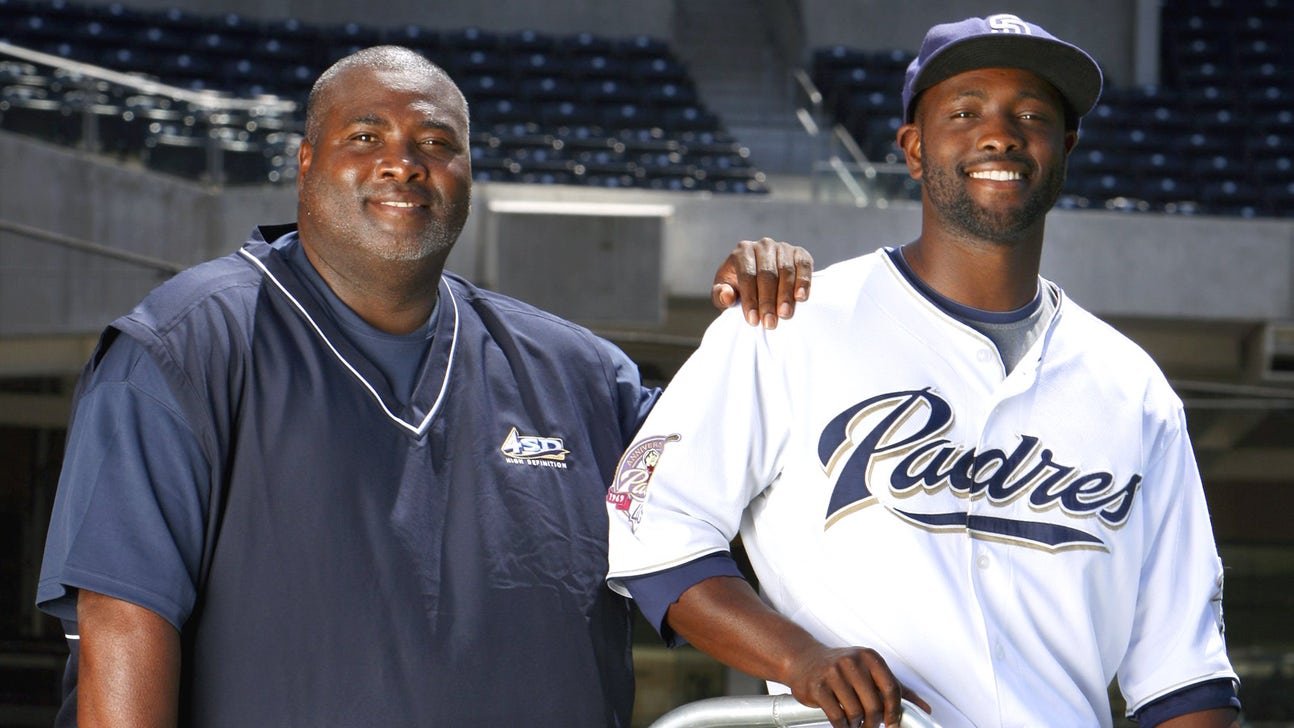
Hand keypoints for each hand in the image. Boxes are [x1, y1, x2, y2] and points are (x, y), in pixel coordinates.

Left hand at [711, 237, 812, 327]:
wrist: (759, 279)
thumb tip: (727, 295)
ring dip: (786, 295)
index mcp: (742, 252)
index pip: (747, 276)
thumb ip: (721, 295)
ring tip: (784, 315)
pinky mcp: (800, 253)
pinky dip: (804, 281)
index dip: (750, 299)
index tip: (753, 320)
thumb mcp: (723, 294)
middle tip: (770, 323)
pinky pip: (803, 265)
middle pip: (767, 274)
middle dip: (768, 301)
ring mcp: (783, 247)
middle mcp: (763, 245)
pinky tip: (801, 297)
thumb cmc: (738, 288)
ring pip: (785, 271)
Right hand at [783, 644, 930, 727]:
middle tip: (871, 727)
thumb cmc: (841, 667)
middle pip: (874, 705)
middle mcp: (852, 661)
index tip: (893, 724)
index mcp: (869, 657)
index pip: (891, 688)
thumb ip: (898, 689)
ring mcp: (833, 673)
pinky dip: (843, 727)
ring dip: (857, 725)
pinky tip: (843, 724)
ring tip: (854, 723)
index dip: (894, 712)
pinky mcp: (817, 686)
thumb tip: (925, 709)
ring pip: (856, 713)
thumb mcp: (870, 671)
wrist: (803, 659)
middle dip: (874, 723)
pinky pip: (837, 716)